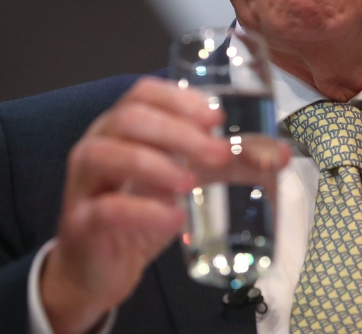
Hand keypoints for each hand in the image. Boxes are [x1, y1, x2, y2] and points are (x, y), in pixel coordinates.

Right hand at [40, 77, 288, 333]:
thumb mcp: (189, 181)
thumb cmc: (144, 211)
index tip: (216, 117)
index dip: (180, 99)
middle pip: (130, 118)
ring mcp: (85, 183)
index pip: (144, 93)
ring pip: (108, 154)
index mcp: (123, 126)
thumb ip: (229, 165)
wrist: (100, 268)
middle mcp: (99, 143)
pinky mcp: (80, 222)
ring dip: (155, 164)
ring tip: (190, 183)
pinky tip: (172, 219)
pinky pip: (104, 208)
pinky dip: (141, 211)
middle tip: (218, 154)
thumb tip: (281, 154)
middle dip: (178, 132)